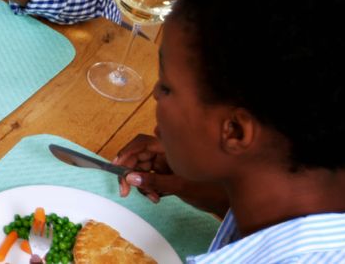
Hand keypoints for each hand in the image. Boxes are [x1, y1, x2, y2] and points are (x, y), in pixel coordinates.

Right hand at [112, 134, 228, 213]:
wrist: (228, 200)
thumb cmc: (211, 188)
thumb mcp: (180, 185)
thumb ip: (154, 181)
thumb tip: (129, 177)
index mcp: (170, 146)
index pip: (140, 143)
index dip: (125, 153)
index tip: (116, 168)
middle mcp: (166, 151)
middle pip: (138, 157)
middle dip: (130, 173)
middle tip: (125, 191)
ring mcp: (167, 162)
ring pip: (142, 168)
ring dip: (142, 183)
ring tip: (153, 197)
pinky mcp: (167, 173)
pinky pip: (150, 177)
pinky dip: (149, 187)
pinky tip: (157, 197)